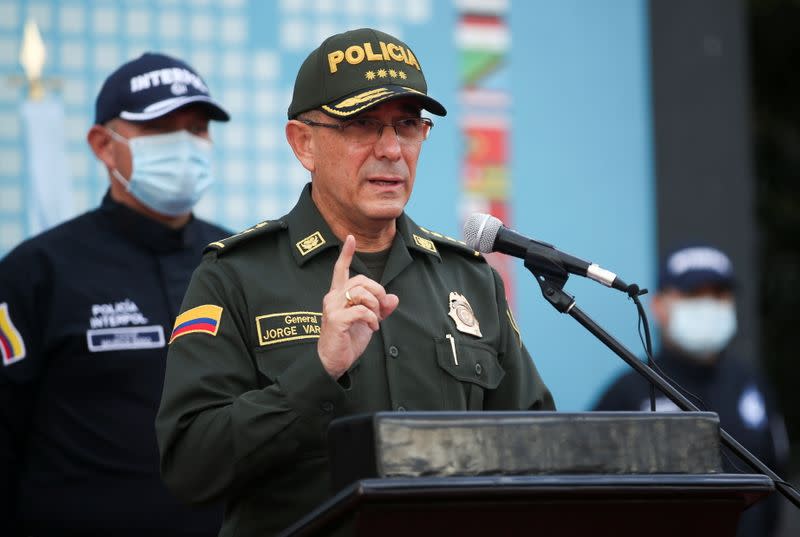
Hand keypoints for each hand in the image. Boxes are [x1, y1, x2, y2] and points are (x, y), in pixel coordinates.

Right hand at [318, 235, 398, 378]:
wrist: (333, 361)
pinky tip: (372, 327)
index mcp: (338, 295)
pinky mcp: (336, 319)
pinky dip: (372, 318)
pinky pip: (361, 310)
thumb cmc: (348, 340)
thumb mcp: (369, 322)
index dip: (346, 254)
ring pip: (361, 293)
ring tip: (375, 319)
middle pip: (360, 280)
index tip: (350, 238)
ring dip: (375, 306)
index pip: (340, 270)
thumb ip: (381, 309)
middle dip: (377, 291)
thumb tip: (394, 298)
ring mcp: (332, 307)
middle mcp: (333, 297)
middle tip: (381, 308)